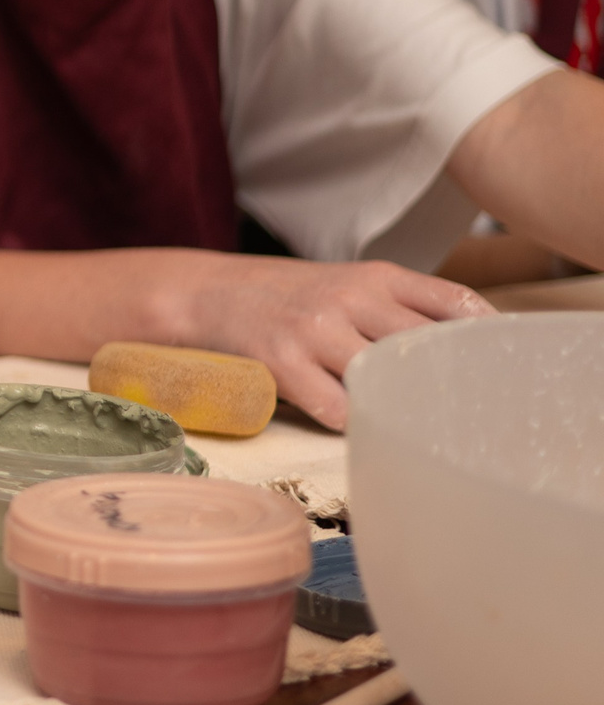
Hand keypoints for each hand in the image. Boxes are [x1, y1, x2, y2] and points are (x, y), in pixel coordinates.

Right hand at [172, 253, 489, 429]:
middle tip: (465, 413)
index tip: (499, 368)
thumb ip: (399, 309)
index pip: (453, 302)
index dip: (486, 337)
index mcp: (376, 277)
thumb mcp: (346, 285)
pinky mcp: (284, 362)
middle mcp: (350, 298)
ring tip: (412, 426)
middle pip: (426, 345)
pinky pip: (337, 408)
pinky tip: (357, 428)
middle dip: (448, 381)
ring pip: (384, 378)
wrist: (205, 293)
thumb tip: (463, 351)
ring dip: (399, 406)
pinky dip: (354, 424)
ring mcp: (316, 330)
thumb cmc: (286, 296)